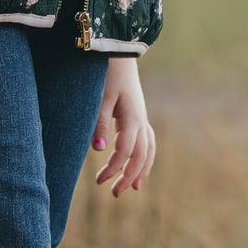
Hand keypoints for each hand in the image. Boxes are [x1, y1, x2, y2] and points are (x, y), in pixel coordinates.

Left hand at [91, 58, 155, 194]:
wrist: (118, 54)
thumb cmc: (106, 74)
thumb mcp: (99, 98)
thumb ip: (99, 123)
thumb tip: (100, 150)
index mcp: (132, 117)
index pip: (126, 151)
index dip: (114, 168)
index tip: (100, 181)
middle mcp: (141, 120)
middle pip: (141, 155)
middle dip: (129, 176)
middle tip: (114, 193)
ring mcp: (143, 118)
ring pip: (148, 150)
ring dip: (141, 170)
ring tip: (134, 188)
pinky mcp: (139, 116)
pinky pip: (148, 142)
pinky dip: (145, 157)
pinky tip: (137, 167)